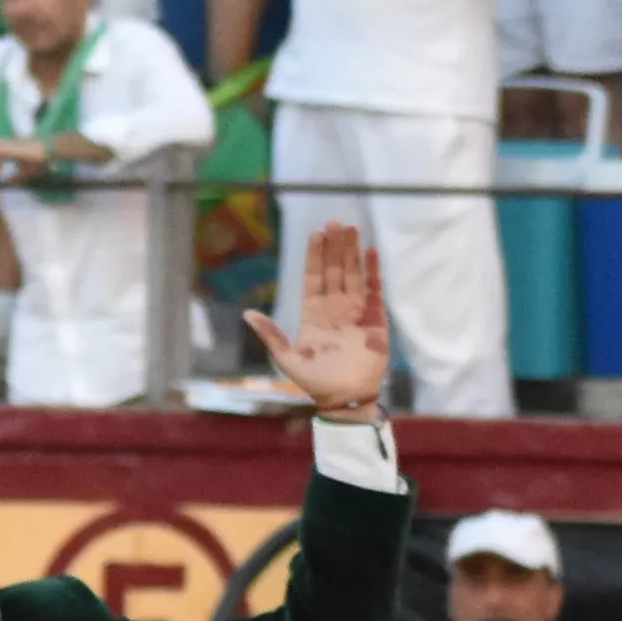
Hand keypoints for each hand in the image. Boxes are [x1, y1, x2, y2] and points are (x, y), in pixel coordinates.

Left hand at [243, 219, 390, 409]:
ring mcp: (355, 312)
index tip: (316, 234)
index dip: (315, 256)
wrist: (344, 398)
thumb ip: (270, 334)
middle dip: (335, 247)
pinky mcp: (375, 319)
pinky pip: (374, 290)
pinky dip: (373, 271)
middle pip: (335, 270)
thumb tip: (246, 314)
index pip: (313, 278)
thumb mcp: (286, 358)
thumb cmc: (314, 381)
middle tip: (335, 222)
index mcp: (313, 314)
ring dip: (352, 252)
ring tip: (352, 228)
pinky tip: (371, 252)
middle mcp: (334, 308)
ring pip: (353, 275)